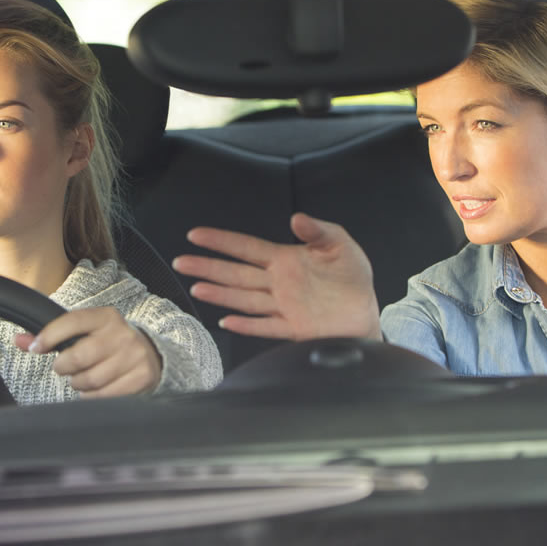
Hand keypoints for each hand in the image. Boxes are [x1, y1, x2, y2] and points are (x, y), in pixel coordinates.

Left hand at [15, 307, 161, 397]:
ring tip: (85, 377)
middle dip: (64, 367)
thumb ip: (53, 336)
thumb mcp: (86, 333)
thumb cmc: (109, 344)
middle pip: (78, 357)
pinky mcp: (140, 377)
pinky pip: (102, 396)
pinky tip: (98, 387)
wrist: (150, 356)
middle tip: (66, 368)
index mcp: (107, 317)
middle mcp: (123, 334)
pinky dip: (93, 396)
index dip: (49, 336)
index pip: (72, 321)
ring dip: (79, 384)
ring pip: (88, 380)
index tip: (36, 348)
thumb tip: (19, 341)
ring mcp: (134, 356)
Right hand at [173, 212, 380, 341]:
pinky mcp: (292, 328)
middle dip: (208, 266)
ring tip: (196, 288)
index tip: (196, 235)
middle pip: (236, 273)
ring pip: (244, 299)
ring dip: (220, 294)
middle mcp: (277, 283)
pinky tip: (226, 322)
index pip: (246, 248)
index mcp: (285, 260)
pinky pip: (265, 326)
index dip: (221, 241)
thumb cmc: (352, 277)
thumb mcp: (340, 245)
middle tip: (181, 261)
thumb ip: (318, 230)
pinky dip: (246, 325)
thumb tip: (296, 218)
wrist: (365, 312)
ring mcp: (282, 306)